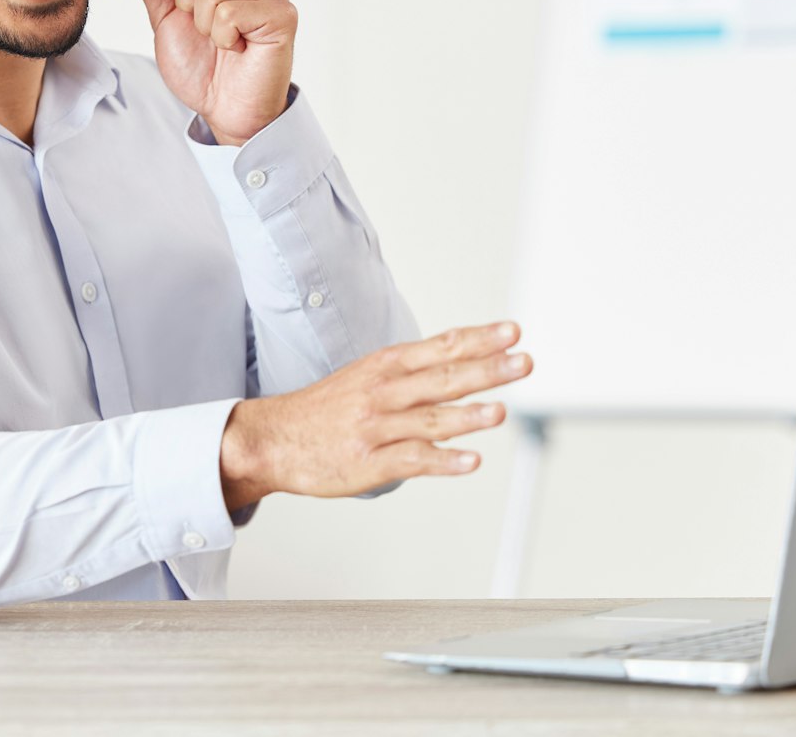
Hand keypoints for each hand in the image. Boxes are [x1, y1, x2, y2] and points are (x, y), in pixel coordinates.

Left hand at [118, 0, 296, 145]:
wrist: (226, 110)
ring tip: (223, 43)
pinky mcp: (282, 15)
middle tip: (203, 30)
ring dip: (205, 26)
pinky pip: (229, 13)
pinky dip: (223, 38)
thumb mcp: (167, 19)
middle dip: (184, 2)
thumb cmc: (203, 69)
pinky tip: (238, 50)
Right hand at [217, 321, 531, 508]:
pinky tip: (470, 461)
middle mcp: (383, 393)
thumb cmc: (323, 410)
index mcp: (385, 367)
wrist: (272, 439)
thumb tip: (462, 362)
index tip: (512, 332)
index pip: (441, 347)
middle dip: (486, 370)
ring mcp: (376, 428)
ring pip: (429, 419)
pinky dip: (444, 461)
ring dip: (467, 416)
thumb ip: (412, 372)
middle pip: (442, 378)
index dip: (479, 339)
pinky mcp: (370, 462)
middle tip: (523, 362)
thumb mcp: (366, 375)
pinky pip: (412, 460)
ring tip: (500, 412)